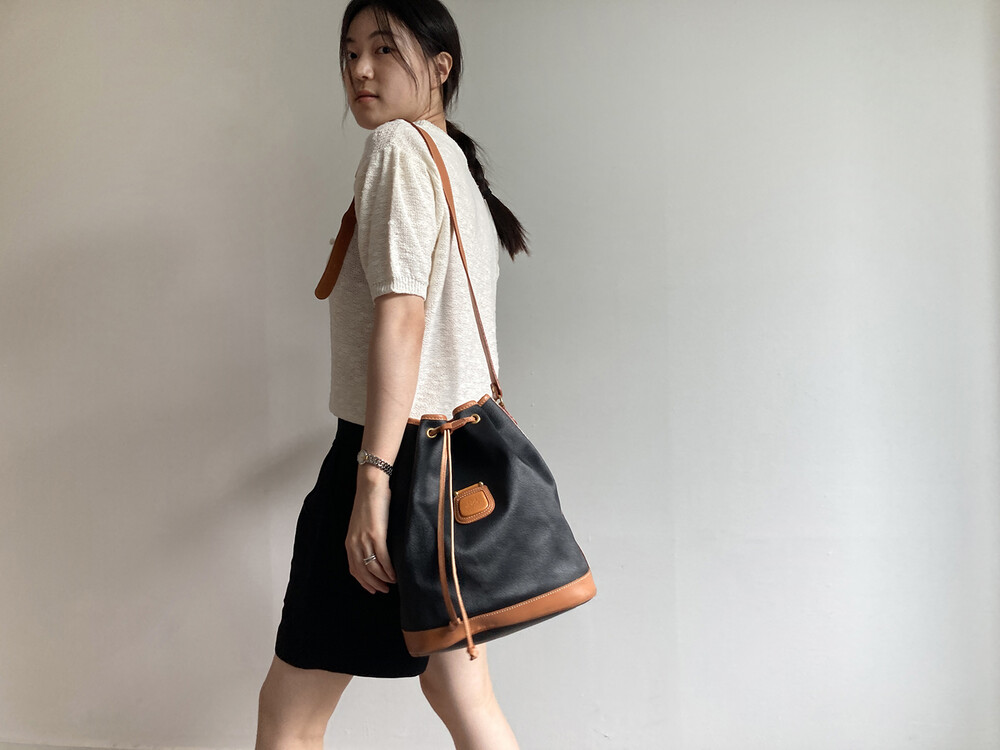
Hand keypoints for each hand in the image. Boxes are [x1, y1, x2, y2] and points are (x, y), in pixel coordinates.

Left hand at [345, 472, 396, 593]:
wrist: (370, 486)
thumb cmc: (369, 502)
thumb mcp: (361, 524)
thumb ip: (364, 538)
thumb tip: (374, 551)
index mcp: (350, 542)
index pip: (354, 569)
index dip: (363, 582)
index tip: (373, 589)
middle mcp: (355, 543)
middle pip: (363, 572)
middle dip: (373, 584)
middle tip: (384, 590)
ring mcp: (365, 540)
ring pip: (373, 568)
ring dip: (383, 579)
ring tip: (392, 583)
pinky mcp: (376, 535)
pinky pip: (383, 559)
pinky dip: (389, 570)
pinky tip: (395, 575)